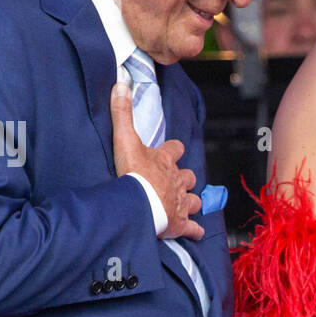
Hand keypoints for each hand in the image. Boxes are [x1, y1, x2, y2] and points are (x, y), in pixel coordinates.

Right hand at [111, 83, 203, 240]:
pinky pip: (193, 228)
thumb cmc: (132, 174)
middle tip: (176, 182)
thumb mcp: (124, 140)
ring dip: (190, 202)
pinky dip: (194, 230)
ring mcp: (181, 203)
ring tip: (185, 205)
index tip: (172, 151)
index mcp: (165, 161)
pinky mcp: (180, 224)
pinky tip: (195, 232)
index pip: (175, 149)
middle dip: (184, 179)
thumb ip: (122, 113)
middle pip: (188, 176)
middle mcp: (177, 181)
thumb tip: (120, 84)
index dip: (174, 150)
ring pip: (194, 200)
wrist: (139, 204)